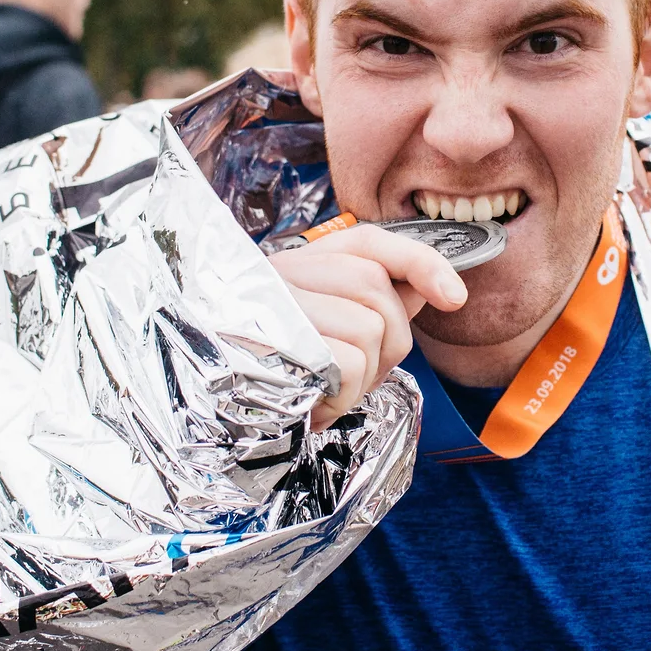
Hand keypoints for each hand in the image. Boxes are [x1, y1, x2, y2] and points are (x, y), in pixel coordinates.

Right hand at [269, 224, 467, 429]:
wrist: (195, 401)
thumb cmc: (269, 372)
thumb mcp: (325, 333)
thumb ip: (377, 305)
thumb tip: (435, 288)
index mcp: (299, 264)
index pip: (370, 242)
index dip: (421, 262)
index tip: (455, 297)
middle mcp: (281, 272)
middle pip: (376, 289)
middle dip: (390, 342)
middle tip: (357, 378)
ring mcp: (271, 304)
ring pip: (367, 328)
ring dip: (363, 379)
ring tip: (328, 394)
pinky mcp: (269, 343)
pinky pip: (346, 364)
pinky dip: (344, 397)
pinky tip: (314, 408)